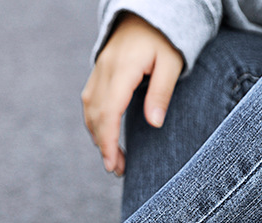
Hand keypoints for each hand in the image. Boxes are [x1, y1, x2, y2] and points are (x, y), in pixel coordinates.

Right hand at [81, 13, 183, 175]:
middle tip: (117, 169)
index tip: (111, 164)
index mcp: (122, 69)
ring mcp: (97, 72)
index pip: (109, 113)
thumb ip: (161, 93)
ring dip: (98, 137)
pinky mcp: (96, 74)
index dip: (108, 142)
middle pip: (96, 117)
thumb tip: (154, 124)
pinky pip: (89, 104)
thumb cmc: (164, 36)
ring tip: (113, 157)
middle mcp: (104, 72)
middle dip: (104, 146)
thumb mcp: (172, 62)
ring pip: (90, 112)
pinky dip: (95, 124)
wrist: (145, 11)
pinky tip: (105, 137)